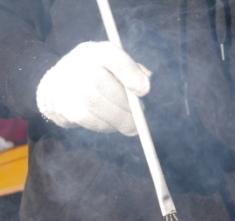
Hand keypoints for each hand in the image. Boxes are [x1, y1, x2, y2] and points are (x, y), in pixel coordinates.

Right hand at [36, 41, 150, 135]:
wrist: (60, 86)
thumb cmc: (99, 76)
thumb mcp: (115, 68)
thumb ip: (132, 71)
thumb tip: (145, 81)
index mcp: (96, 51)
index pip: (111, 55)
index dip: (129, 73)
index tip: (144, 90)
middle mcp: (78, 63)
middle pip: (99, 81)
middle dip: (124, 103)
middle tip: (140, 117)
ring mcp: (66, 83)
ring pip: (93, 102)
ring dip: (117, 118)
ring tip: (130, 125)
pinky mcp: (62, 105)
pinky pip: (86, 118)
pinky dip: (104, 125)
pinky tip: (111, 124)